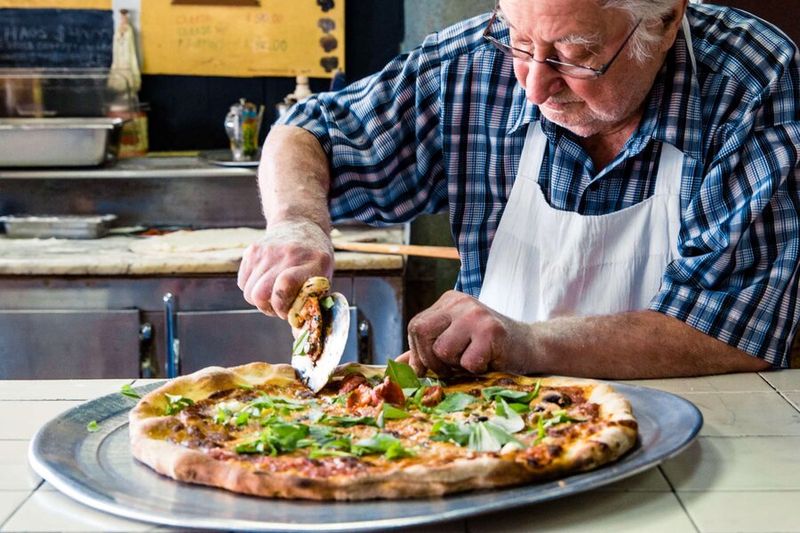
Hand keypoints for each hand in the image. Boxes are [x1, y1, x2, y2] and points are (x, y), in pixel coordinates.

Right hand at [238, 219, 333, 318]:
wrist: (301, 223)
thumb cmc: (315, 258)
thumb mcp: (325, 276)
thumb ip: (314, 303)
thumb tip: (299, 333)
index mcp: (313, 261)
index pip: (285, 285)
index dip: (282, 305)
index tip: (291, 310)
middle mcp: (287, 254)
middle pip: (260, 294)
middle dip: (270, 308)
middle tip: (281, 307)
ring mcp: (267, 251)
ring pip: (249, 293)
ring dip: (261, 301)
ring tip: (274, 294)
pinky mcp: (252, 250)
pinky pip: (243, 283)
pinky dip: (252, 289)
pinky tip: (266, 282)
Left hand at [398, 290, 535, 375]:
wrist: (532, 345)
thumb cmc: (490, 347)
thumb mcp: (455, 341)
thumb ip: (426, 349)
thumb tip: (396, 364)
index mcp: (448, 301)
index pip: (415, 326)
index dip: (419, 352)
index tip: (432, 366)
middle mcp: (460, 302)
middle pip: (421, 333)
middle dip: (432, 360)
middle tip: (453, 367)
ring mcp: (476, 314)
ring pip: (442, 350)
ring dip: (456, 366)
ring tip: (473, 360)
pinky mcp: (491, 331)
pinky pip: (467, 362)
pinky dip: (476, 370)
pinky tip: (489, 361)